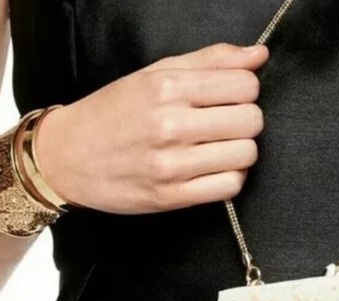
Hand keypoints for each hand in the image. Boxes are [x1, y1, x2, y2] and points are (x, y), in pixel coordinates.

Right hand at [34, 43, 268, 213]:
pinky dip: (231, 178)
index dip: (246, 91)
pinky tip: (215, 170)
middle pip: (251, 121)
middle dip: (246, 121)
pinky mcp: (172, 197)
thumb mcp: (155, 74)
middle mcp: (170, 125)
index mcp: (167, 87)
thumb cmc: (113, 112)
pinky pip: (230, 187)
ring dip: (241, 152)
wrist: (67, 157)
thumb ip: (210, 61)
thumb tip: (259, 55)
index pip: (245, 85)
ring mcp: (172, 165)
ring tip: (220, 148)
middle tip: (226, 124)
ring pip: (245, 155)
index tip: (231, 97)